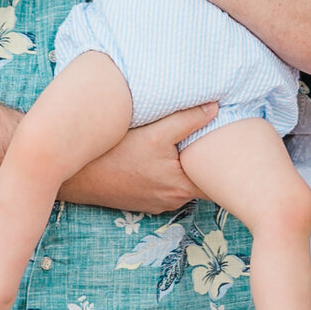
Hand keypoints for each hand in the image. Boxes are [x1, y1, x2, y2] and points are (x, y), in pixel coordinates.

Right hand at [62, 101, 219, 215]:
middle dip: (207, 161)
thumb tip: (216, 107)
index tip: (234, 142)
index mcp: (182, 186)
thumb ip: (188, 120)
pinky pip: (166, 186)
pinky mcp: (145, 201)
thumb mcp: (154, 132)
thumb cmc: (114, 154)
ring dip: (186, 166)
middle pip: (201, 180)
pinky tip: (163, 156)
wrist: (77, 177)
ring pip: (183, 182)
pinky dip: (169, 172)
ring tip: (189, 142)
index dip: (227, 160)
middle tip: (213, 136)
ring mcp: (158, 202)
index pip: (217, 180)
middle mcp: (173, 200)